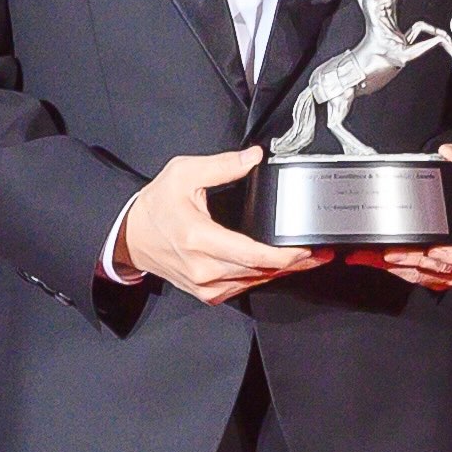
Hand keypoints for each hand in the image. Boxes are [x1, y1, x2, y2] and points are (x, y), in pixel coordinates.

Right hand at [116, 145, 320, 303]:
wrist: (131, 237)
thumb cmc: (155, 207)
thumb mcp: (183, 173)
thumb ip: (222, 165)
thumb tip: (253, 158)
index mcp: (199, 239)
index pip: (253, 254)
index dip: (286, 256)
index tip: (308, 249)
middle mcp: (203, 268)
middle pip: (260, 271)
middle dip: (293, 263)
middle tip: (320, 254)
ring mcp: (204, 285)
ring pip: (253, 282)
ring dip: (281, 272)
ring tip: (307, 261)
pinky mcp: (205, 293)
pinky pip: (241, 289)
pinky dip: (261, 277)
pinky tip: (277, 268)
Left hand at [365, 140, 451, 289]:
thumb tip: (451, 154)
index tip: (435, 250)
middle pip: (445, 269)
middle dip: (415, 262)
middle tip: (391, 252)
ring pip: (426, 275)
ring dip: (399, 268)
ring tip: (374, 255)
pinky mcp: (435, 268)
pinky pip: (414, 273)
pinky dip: (391, 267)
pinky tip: (371, 257)